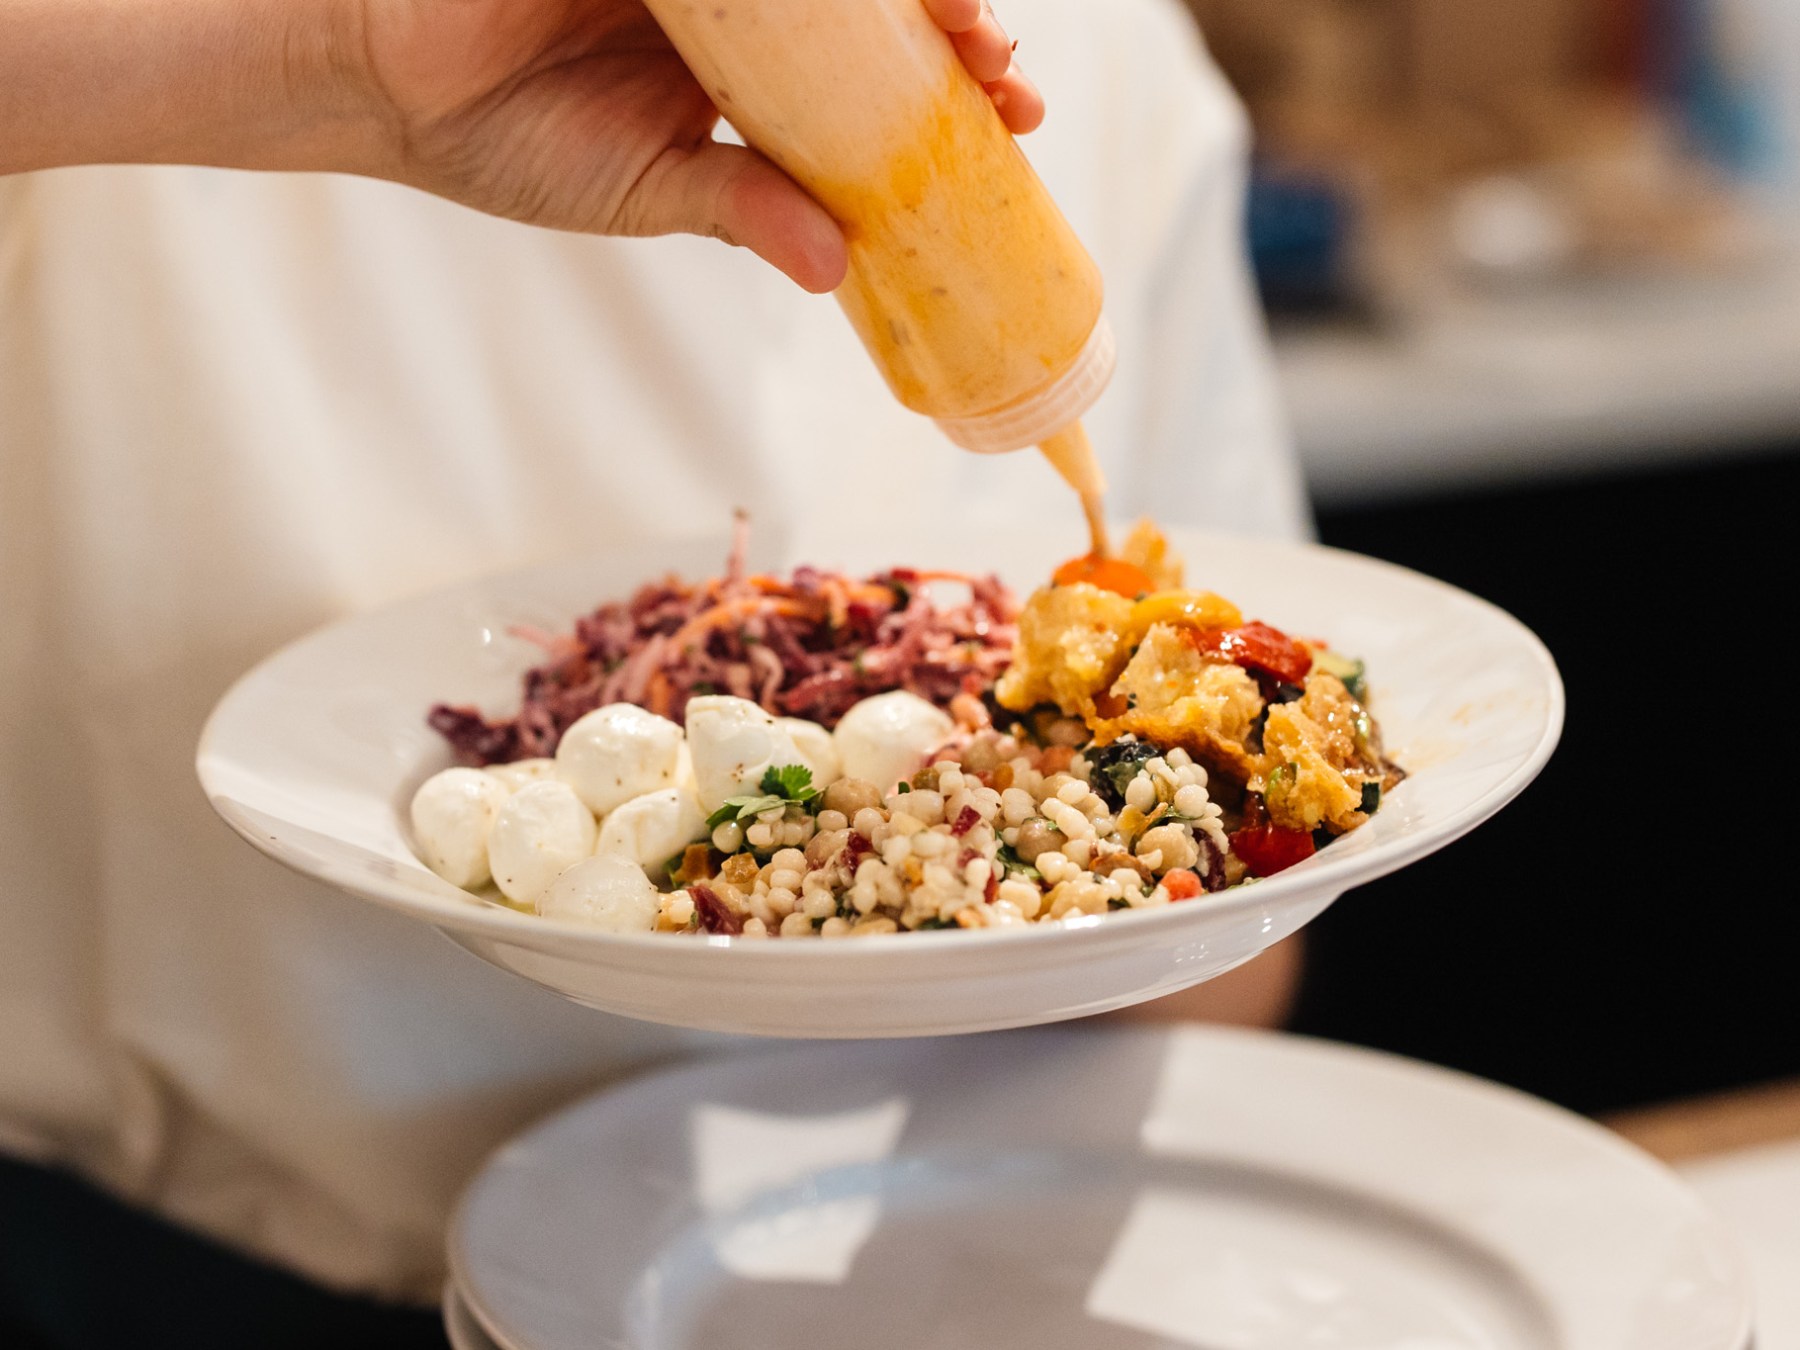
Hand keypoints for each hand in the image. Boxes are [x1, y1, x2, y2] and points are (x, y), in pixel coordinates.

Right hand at [2, 0, 1041, 292]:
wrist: (386, 83)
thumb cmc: (508, 144)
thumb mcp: (646, 192)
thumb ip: (741, 210)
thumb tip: (837, 272)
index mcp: (743, 84)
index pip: (863, 88)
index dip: (938, 97)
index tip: (1010, 117)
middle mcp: (739, 16)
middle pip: (862, 16)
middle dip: (941, 34)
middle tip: (1001, 64)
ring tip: (966, 19)